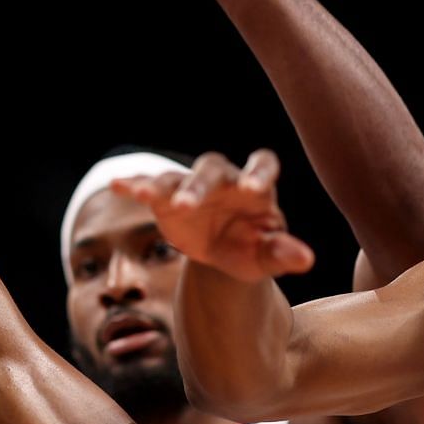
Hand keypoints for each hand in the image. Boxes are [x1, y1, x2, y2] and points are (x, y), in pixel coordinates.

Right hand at [114, 149, 315, 282]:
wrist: (222, 251)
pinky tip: (118, 185)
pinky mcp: (166, 197)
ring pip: (176, 177)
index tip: (253, 188)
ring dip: (160, 184)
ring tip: (143, 193)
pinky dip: (133, 184)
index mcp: (255, 189)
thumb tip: (306, 259)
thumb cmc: (250, 248)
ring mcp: (192, 186)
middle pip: (211, 170)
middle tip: (185, 204)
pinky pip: (149, 187)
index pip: (262, 164)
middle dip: (197, 186)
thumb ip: (282, 253)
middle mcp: (223, 180)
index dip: (257, 172)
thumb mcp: (265, 256)